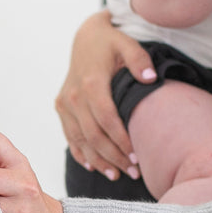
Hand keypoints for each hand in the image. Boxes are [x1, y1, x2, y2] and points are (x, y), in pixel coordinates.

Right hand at [55, 11, 149, 181]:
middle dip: (113, 157)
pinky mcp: (61, 106)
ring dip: (98, 160)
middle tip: (133, 172)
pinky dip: (80, 153)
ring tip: (117, 175)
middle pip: (93, 136)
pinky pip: (69, 135)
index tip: (137, 156)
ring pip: (80, 140)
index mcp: (91, 83)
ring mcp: (65, 103)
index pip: (107, 120)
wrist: (86, 36)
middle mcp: (74, 96)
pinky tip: (93, 166)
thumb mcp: (127, 43)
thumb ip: (140, 60)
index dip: (121, 140)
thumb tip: (151, 79)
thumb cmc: (111, 42)